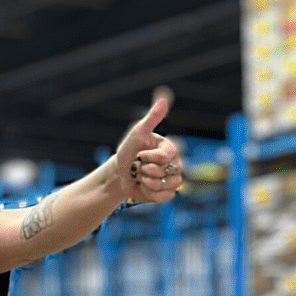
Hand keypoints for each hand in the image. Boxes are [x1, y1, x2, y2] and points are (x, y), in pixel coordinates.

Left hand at [113, 87, 181, 204]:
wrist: (120, 173)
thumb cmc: (128, 151)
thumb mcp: (138, 132)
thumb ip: (152, 117)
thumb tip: (164, 98)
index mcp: (170, 148)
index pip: (164, 156)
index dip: (148, 157)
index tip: (139, 155)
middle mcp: (175, 164)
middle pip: (167, 172)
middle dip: (146, 171)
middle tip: (138, 167)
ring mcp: (173, 179)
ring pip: (167, 185)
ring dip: (147, 183)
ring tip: (141, 177)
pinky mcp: (168, 193)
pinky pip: (164, 197)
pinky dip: (150, 193)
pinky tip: (143, 186)